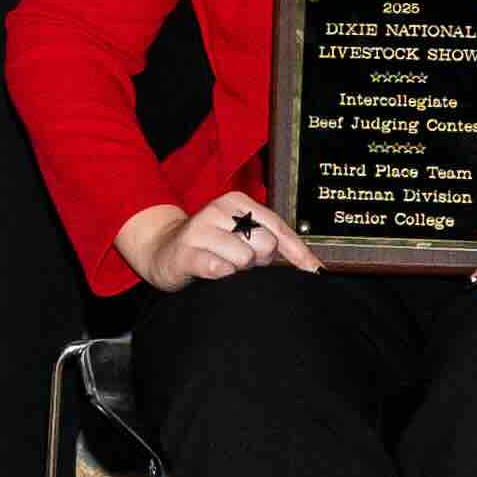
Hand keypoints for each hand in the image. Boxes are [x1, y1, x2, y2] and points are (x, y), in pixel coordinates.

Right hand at [116, 194, 316, 289]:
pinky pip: (218, 268)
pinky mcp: (185, 253)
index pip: (277, 226)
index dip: (297, 252)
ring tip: (225, 266)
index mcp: (236, 202)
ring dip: (239, 270)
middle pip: (264, 243)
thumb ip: (274, 242)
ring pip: (244, 258)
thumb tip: (313, 266)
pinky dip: (222, 274)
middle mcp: (218, 210)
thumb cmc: (211, 245)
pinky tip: (215, 272)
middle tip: (241, 261)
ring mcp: (200, 230)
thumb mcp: (241, 234)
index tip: (313, 271)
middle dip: (259, 260)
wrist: (162, 250)